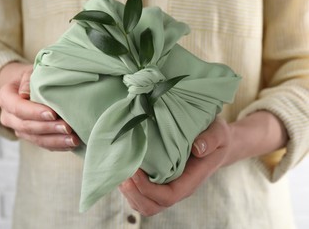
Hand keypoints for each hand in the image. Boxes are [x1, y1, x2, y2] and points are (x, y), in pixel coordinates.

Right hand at [0, 62, 78, 150]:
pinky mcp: (30, 137)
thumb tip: (25, 93)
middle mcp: (8, 117)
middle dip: (48, 128)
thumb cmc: (31, 77)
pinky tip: (71, 144)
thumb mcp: (29, 72)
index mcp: (5, 98)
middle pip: (27, 126)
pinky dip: (58, 145)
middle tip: (67, 128)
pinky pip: (43, 144)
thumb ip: (28, 80)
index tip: (53, 114)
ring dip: (55, 141)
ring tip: (73, 140)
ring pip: (35, 139)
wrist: (27, 87)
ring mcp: (18, 129)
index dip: (35, 112)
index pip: (18, 108)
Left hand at [119, 112, 286, 215]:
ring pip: (143, 203)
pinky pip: (140, 193)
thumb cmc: (216, 136)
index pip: (168, 196)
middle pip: (152, 206)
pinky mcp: (158, 180)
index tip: (135, 170)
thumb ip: (211, 139)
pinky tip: (123, 168)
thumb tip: (197, 148)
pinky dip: (128, 185)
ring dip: (128, 191)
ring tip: (119, 170)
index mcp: (191, 180)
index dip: (148, 189)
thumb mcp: (219, 132)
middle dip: (134, 194)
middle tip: (122, 172)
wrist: (215, 139)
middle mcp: (177, 187)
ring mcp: (166, 186)